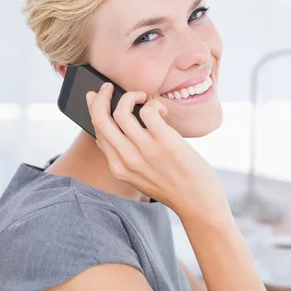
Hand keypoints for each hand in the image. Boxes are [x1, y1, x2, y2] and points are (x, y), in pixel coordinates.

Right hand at [86, 83, 226, 219]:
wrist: (197, 203)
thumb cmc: (173, 187)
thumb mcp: (140, 177)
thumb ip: (127, 158)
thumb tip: (120, 131)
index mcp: (118, 168)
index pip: (97, 132)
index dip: (93, 111)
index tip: (96, 97)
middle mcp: (127, 159)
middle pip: (101, 119)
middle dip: (101, 97)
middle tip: (109, 87)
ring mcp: (145, 150)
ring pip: (121, 112)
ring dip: (129, 96)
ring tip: (142, 97)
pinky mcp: (164, 142)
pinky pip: (148, 111)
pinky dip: (152, 105)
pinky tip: (161, 111)